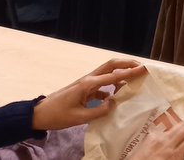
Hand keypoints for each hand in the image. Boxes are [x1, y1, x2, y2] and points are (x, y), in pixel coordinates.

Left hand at [32, 59, 147, 130]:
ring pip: (107, 72)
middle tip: (142, 67)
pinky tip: (117, 95)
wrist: (39, 114)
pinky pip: (102, 83)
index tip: (144, 70)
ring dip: (121, 73)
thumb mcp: (79, 118)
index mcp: (88, 84)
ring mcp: (86, 83)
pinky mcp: (84, 88)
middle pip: (111, 65)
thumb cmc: (57, 115)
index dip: (130, 73)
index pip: (113, 76)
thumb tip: (113, 104)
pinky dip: (112, 85)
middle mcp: (88, 79)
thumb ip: (99, 111)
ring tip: (134, 80)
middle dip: (127, 64)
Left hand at [134, 121, 183, 159]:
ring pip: (176, 125)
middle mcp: (166, 143)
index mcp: (173, 155)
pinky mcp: (149, 136)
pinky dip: (169, 135)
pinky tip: (166, 143)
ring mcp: (156, 137)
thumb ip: (180, 157)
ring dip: (181, 131)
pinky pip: (164, 131)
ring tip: (181, 140)